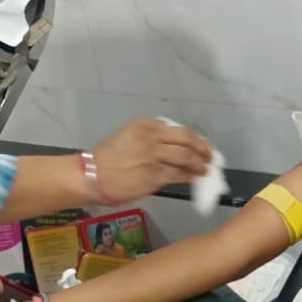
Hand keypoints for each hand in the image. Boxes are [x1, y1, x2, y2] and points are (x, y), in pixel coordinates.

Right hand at [92, 119, 211, 202]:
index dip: (194, 138)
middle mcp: (153, 138)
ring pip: (187, 159)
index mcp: (146, 125)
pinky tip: (192, 177)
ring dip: (199, 164)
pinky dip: (189, 175)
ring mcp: (155, 157)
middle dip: (203, 149)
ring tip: (204, 169)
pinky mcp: (155, 176)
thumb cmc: (108, 157)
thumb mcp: (129, 136)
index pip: (179, 130)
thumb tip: (173, 145)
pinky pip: (179, 175)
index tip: (201, 144)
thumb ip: (151, 137)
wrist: (92, 175)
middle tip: (209, 156)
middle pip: (188, 141)